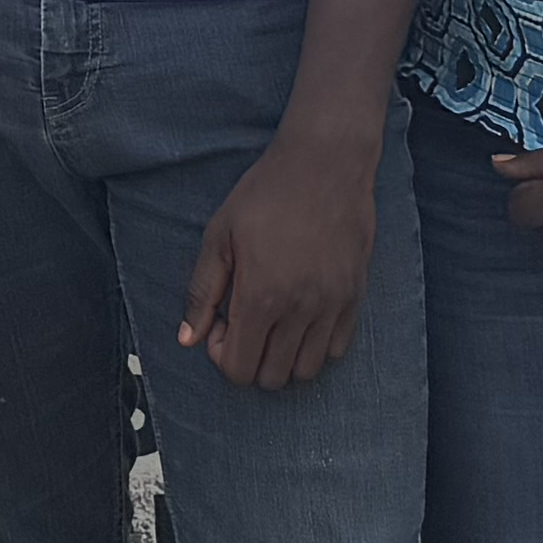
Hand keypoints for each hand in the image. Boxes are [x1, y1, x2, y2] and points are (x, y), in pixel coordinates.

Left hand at [180, 129, 382, 392]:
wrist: (325, 164)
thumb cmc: (265, 194)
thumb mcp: (219, 237)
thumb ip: (202, 292)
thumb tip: (187, 340)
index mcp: (261, 296)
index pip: (239, 368)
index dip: (221, 354)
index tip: (221, 323)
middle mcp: (301, 309)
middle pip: (272, 377)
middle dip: (251, 359)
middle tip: (244, 320)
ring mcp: (333, 305)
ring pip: (307, 370)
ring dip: (283, 357)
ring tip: (274, 321)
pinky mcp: (355, 296)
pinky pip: (338, 349)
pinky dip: (316, 345)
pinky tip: (301, 315)